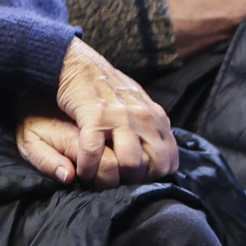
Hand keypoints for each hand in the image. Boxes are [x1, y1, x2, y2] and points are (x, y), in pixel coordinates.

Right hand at [16, 39, 176, 187]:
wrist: (76, 61)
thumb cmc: (103, 86)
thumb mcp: (137, 104)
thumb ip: (150, 125)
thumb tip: (160, 149)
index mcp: (156, 117)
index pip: (169, 161)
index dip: (153, 177)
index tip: (133, 179)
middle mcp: (144, 118)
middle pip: (152, 166)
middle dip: (134, 181)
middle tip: (116, 184)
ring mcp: (121, 117)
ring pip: (129, 163)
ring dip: (111, 178)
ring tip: (98, 179)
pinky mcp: (94, 116)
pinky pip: (94, 152)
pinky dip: (88, 166)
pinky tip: (81, 170)